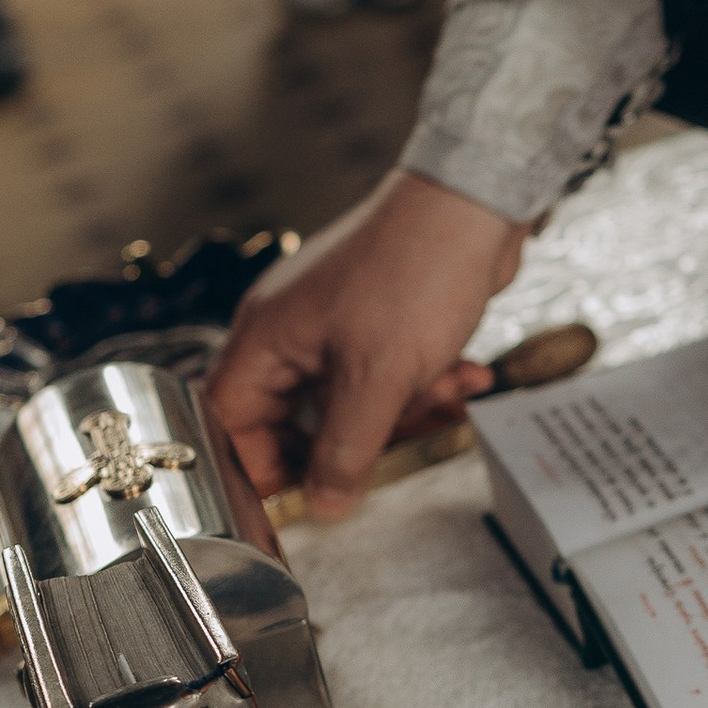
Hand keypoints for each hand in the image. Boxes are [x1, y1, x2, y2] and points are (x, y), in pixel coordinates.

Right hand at [206, 169, 524, 515]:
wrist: (476, 203)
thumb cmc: (415, 270)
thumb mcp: (378, 380)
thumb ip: (345, 450)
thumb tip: (323, 503)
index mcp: (267, 337)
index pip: (231, 419)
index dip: (261, 464)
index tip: (303, 495)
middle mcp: (291, 328)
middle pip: (294, 416)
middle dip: (350, 439)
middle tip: (387, 452)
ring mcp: (335, 321)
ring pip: (350, 398)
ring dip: (400, 411)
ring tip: (445, 396)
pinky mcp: (378, 317)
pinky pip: (386, 371)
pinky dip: (423, 382)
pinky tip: (466, 375)